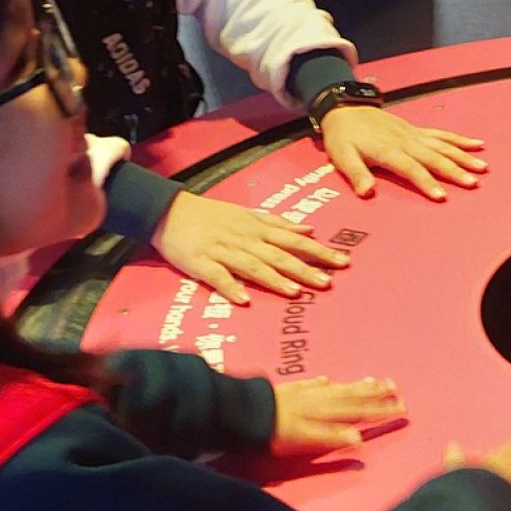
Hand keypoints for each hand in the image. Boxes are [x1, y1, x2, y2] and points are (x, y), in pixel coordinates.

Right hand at [149, 193, 350, 306]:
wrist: (170, 211)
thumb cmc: (213, 214)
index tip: (341, 262)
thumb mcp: (249, 213)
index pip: (294, 240)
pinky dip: (230, 287)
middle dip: (305, 269)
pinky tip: (243, 300)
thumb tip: (309, 229)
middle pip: (279, 255)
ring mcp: (223, 251)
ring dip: (275, 279)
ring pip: (253, 266)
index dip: (318, 251)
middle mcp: (245, 239)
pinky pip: (217, 277)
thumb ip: (278, 223)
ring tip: (295, 292)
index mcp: (258, 228)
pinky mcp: (201, 263)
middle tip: (328, 282)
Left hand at [270, 375, 403, 455]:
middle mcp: (321, 400)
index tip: (401, 406)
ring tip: (372, 380)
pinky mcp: (291, 391)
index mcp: (327, 413)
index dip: (381, 409)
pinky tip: (327, 379)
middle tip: (395, 387)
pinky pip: (313, 384)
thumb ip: (331, 436)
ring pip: (337, 388)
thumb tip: (358, 437)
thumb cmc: (276, 432)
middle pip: (353, 396)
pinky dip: (324, 382)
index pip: (360, 411)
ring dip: (356, 385)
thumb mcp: (305, 439)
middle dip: (375, 393)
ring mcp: (307, 393)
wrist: (247, 413)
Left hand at [320, 105, 487, 201]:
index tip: (441, 196)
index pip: (411, 169)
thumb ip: (356, 174)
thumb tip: (367, 192)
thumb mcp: (342, 156)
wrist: (345, 109)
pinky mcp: (417, 130)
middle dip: (455, 171)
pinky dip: (460, 140)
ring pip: (443, 145)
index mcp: (388, 150)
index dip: (426, 182)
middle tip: (473, 183)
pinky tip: (476, 144)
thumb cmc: (343, 136)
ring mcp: (414, 134)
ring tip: (482, 167)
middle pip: (435, 157)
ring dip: (463, 156)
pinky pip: (442, 135)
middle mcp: (405, 141)